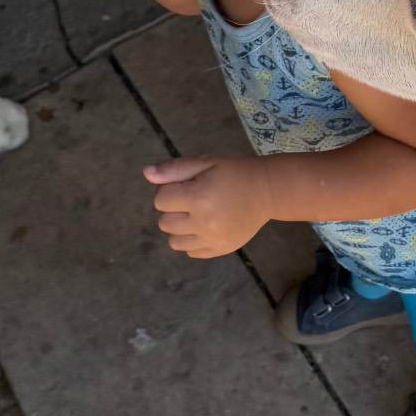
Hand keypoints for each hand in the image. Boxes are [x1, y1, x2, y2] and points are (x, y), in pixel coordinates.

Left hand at [143, 155, 271, 257]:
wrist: (268, 191)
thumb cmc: (235, 172)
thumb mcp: (206, 163)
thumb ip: (175, 169)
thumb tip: (147, 174)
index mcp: (199, 198)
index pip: (160, 200)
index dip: (170, 190)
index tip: (187, 185)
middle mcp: (204, 222)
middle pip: (164, 222)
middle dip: (173, 209)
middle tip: (192, 199)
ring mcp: (212, 240)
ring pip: (173, 241)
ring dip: (179, 228)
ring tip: (196, 215)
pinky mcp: (220, 250)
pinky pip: (191, 252)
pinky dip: (193, 240)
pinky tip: (205, 227)